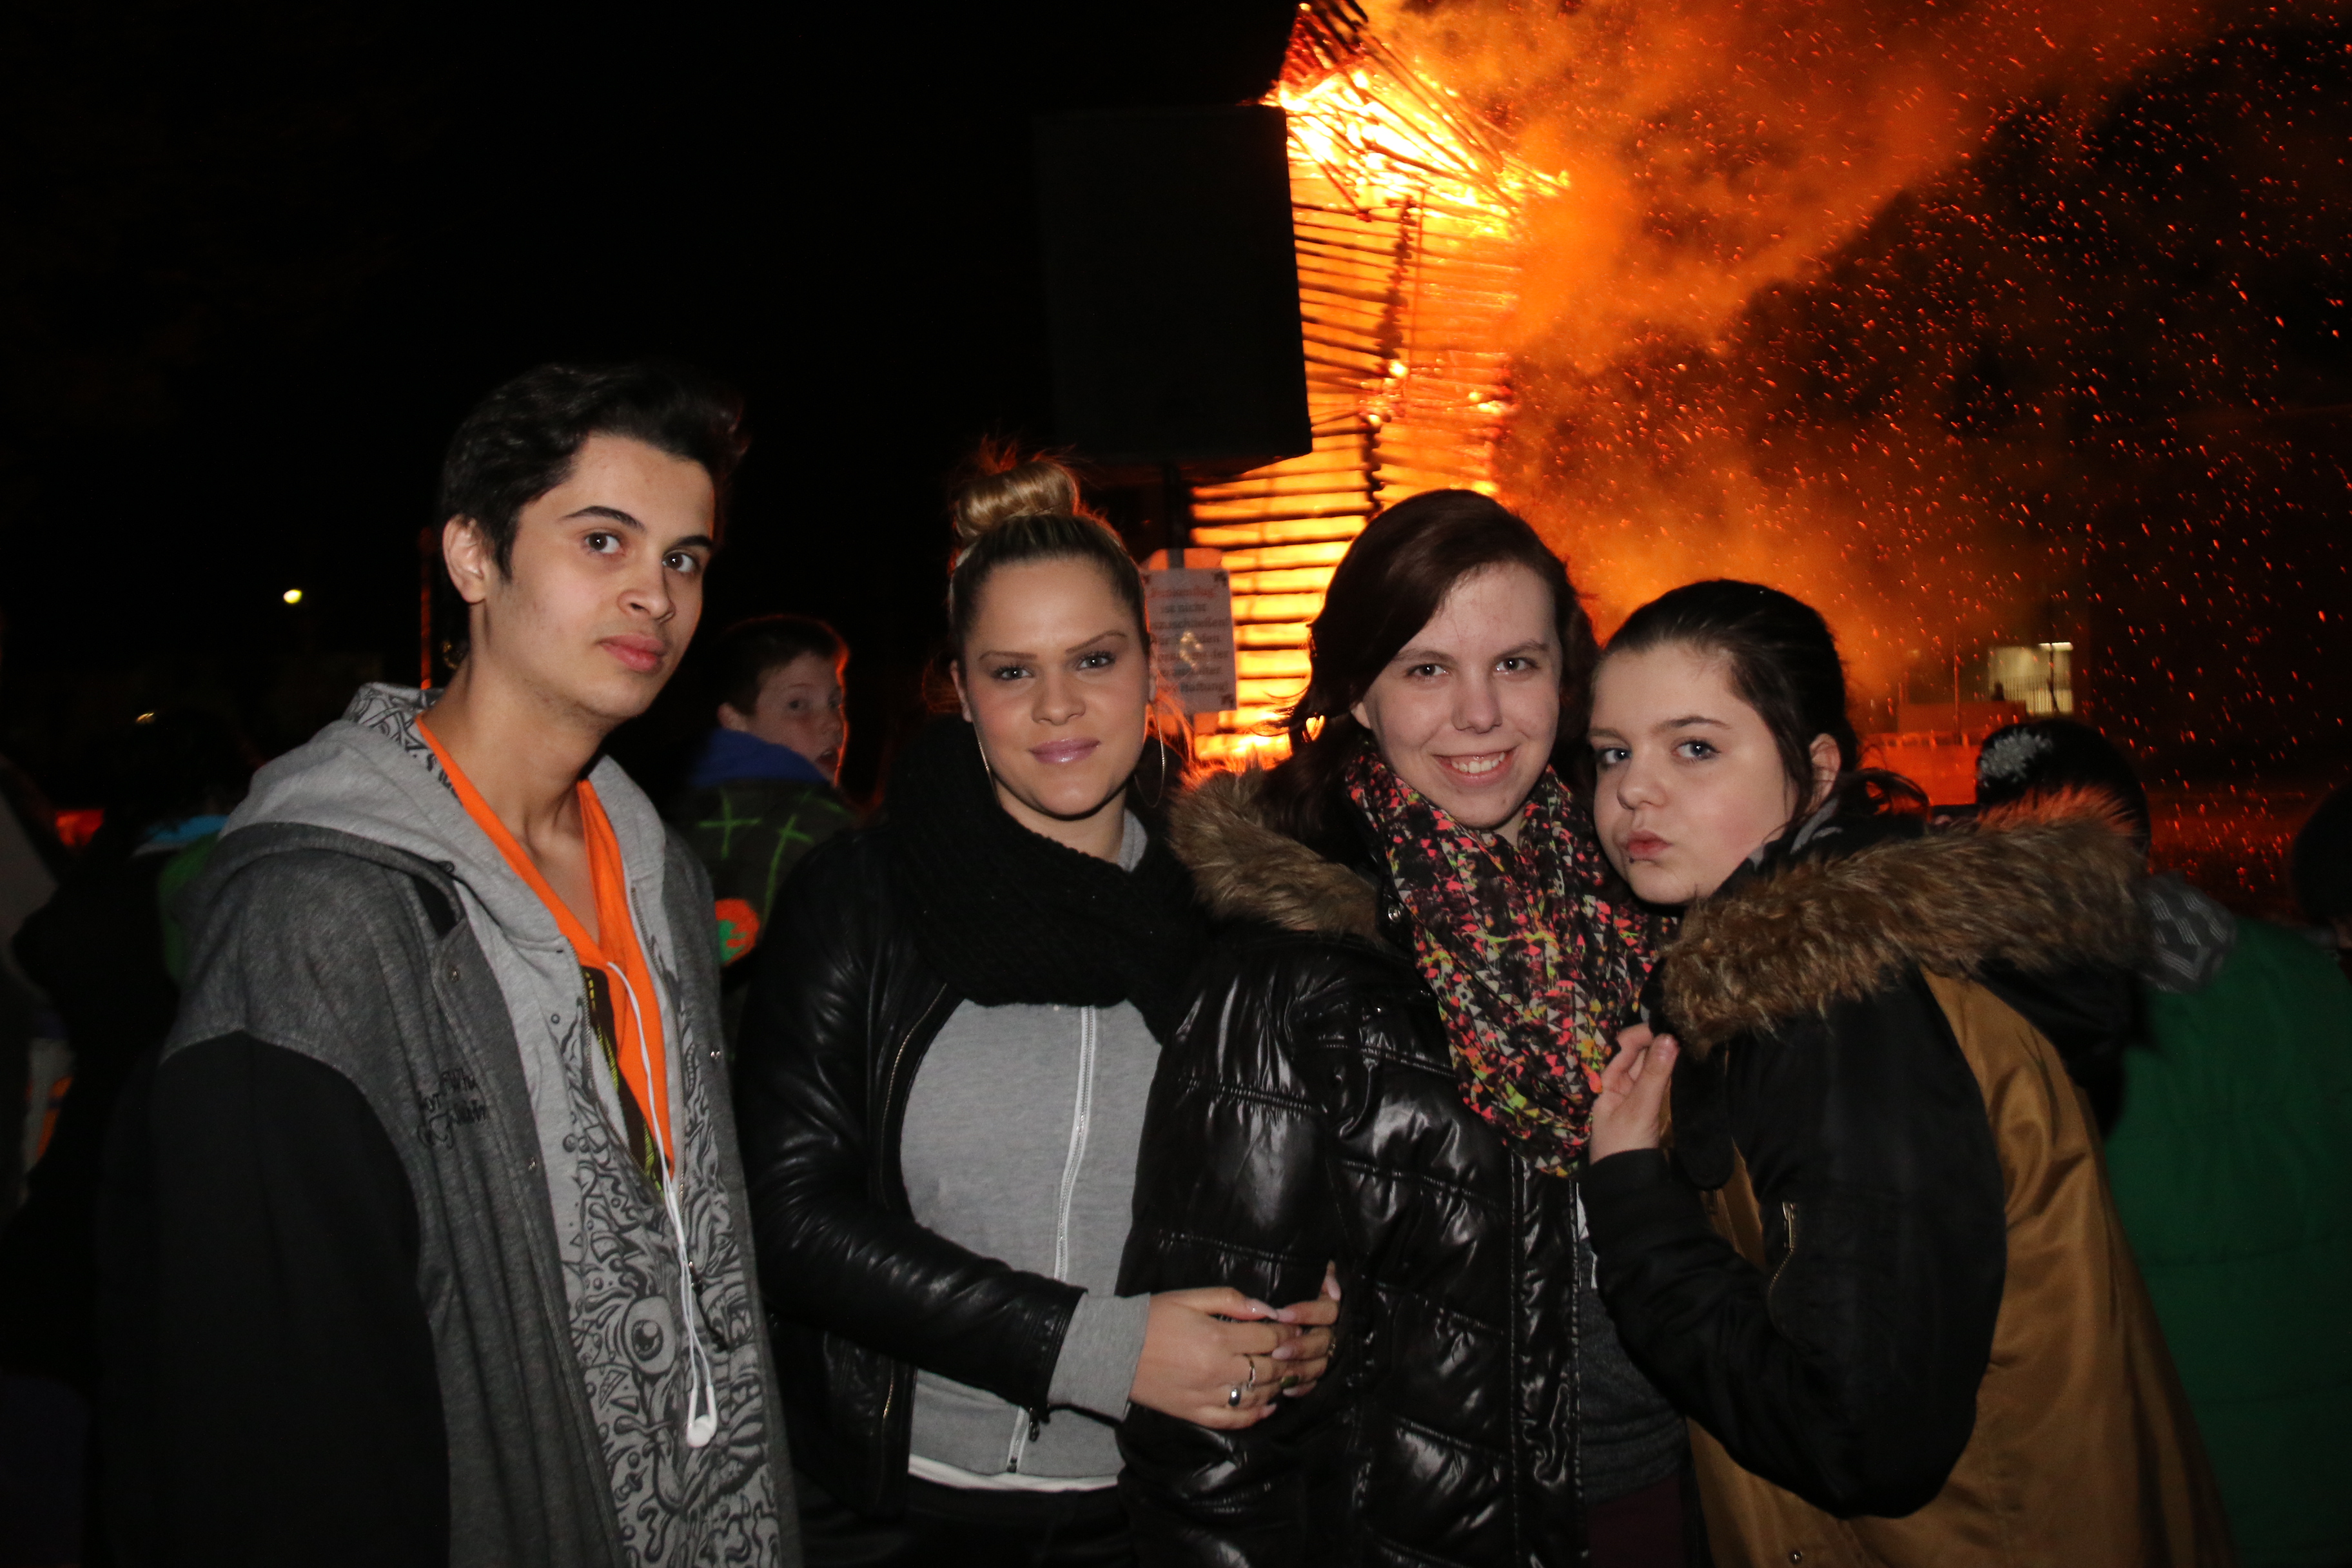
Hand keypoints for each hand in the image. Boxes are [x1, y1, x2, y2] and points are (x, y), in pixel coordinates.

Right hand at [1129, 1275, 1337, 1429]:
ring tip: (1284, 1376)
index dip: (1287, 1333)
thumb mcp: (1190, 1298)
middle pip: (1269, 1369)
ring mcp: (1207, 1395)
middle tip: (1298, 1354)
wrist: (1114, 1350)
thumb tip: (1267, 1309)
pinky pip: (1233, 1420)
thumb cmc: (1152, 1317)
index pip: (1268, 1338)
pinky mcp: (1195, 1412)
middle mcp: (1218, 1370)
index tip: (1295, 1329)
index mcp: (1218, 1338)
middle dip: (1288, 1360)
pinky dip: (1255, 1415)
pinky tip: (1266, 1407)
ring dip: (1276, 1387)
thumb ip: (1230, 1300)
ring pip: (1256, 1397)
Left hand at [1269, 1264, 1341, 1398]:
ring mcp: (1327, 1353)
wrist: (1290, 1300)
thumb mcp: (1309, 1273)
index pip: (1327, 1312)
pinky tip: (1286, 1389)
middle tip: (1277, 1350)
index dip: (1306, 1313)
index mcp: (1331, 1307)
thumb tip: (1335, 1292)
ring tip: (1278, 1367)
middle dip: (1300, 1347)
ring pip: (1320, 1364)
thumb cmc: (1297, 1284)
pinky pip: (1315, 1382)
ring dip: (1300, 1368)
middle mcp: (1332, 1331)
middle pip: (1323, 1342)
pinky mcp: (1318, 1370)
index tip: (1281, 1314)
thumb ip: (1325, 1275)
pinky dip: (1302, 1386)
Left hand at [1589, 1023, 1678, 1162]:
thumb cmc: (1624, 1147)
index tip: (1669, 1022)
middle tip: (1685, 1026)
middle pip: (1636, 1052)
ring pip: (1649, 1065)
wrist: (1630, 1188)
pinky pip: (1656, 1080)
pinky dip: (1668, 1069)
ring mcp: (1632, 1094)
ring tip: (1688, 1037)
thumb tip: (1669, 1038)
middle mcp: (1615, 1083)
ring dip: (1665, 1052)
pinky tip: (1683, 1059)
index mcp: (1602, 1080)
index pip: (1620, 1045)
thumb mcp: (1638, 1110)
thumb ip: (1653, 1075)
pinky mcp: (1648, 1106)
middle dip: (1656, 1039)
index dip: (1642, 1032)